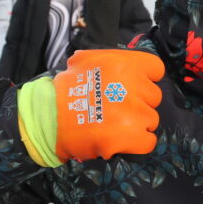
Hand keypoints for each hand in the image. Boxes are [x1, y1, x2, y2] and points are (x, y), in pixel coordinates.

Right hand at [18, 49, 163, 164]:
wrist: (47, 118)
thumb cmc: (67, 89)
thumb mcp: (87, 60)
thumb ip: (112, 60)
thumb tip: (132, 67)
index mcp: (124, 64)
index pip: (155, 69)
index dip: (145, 80)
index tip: (134, 87)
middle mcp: (132, 86)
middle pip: (153, 97)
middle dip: (138, 103)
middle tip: (117, 108)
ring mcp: (133, 112)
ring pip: (151, 119)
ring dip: (137, 124)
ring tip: (114, 125)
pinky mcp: (130, 136)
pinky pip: (149, 141)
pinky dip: (137, 143)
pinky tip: (121, 140)